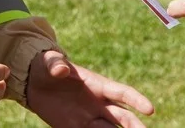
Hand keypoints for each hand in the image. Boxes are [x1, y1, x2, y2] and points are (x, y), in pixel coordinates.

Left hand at [26, 50, 153, 127]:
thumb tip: (60, 69)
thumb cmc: (46, 66)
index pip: (121, 93)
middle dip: (135, 126)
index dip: (136, 100)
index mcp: (97, 84)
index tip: (150, 109)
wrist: (34, 81)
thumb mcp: (48, 62)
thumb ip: (55, 65)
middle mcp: (98, 103)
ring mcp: (89, 117)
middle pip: (123, 117)